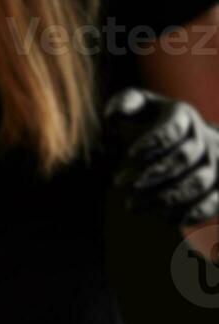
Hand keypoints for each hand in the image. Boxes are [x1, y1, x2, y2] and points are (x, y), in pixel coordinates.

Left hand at [108, 89, 218, 226]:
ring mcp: (216, 162)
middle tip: (125, 186)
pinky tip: (168, 220)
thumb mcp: (137, 107)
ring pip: (199, 181)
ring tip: (133, 206)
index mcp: (182, 116)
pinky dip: (194, 213)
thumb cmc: (150, 123)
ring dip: (167, 197)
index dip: (154, 141)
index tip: (130, 155)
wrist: (183, 140)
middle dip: (155, 173)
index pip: (173, 127)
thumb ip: (125, 103)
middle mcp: (204, 137)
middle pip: (186, 156)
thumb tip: (115, 113)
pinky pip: (215, 201)